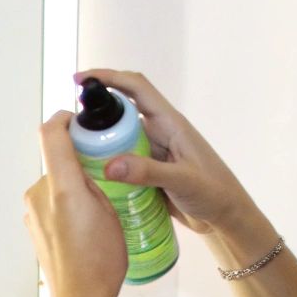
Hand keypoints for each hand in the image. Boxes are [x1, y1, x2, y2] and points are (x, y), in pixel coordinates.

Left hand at [25, 111, 127, 296]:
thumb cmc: (101, 260)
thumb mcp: (110, 210)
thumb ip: (95, 182)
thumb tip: (85, 170)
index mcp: (62, 187)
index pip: (51, 135)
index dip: (64, 120)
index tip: (78, 121)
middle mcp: (39, 195)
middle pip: (57, 161)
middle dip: (79, 162)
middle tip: (105, 173)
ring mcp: (32, 211)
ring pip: (55, 183)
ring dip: (73, 185)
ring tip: (98, 206)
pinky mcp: (32, 225)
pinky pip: (50, 202)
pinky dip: (65, 203)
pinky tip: (84, 223)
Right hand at [72, 69, 256, 235]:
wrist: (226, 218)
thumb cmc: (214, 193)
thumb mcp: (182, 181)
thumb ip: (147, 172)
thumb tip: (108, 164)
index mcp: (169, 123)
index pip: (136, 87)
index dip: (108, 77)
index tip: (80, 80)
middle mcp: (158, 132)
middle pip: (120, 112)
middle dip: (95, 115)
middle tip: (70, 132)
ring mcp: (151, 152)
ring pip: (117, 138)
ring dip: (97, 143)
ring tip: (73, 155)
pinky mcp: (147, 171)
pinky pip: (120, 160)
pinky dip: (104, 164)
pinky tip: (90, 175)